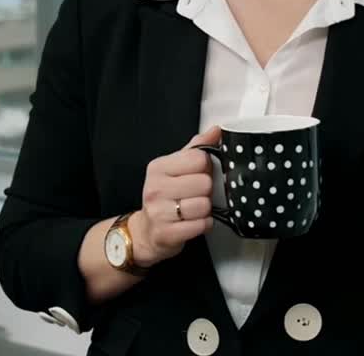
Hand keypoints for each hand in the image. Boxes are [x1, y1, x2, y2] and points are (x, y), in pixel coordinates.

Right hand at [129, 126, 220, 267]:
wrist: (147, 231)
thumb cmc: (164, 197)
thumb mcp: (175, 168)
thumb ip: (196, 148)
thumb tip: (216, 130)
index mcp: (158, 167)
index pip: (199, 158)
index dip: (205, 167)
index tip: (196, 174)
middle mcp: (156, 188)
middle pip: (204, 183)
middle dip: (206, 191)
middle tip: (195, 194)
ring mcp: (159, 212)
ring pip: (204, 205)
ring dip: (205, 209)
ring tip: (193, 209)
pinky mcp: (167, 233)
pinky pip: (202, 225)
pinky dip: (203, 224)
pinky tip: (193, 222)